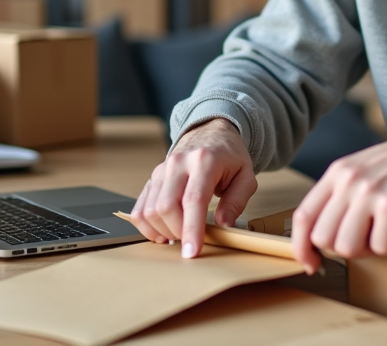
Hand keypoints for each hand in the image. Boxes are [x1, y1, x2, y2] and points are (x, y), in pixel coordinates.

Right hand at [130, 117, 257, 258]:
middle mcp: (178, 163)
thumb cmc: (229, 156)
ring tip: (180, 235)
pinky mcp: (152, 178)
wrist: (210, 133)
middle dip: (178, 232)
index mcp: (204, 161)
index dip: (191, 229)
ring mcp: (161, 170)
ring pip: (150, 210)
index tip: (192, 252)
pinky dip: (147, 226)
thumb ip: (237, 201)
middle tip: (193, 240)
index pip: (193, 200)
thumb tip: (223, 224)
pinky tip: (162, 232)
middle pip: (166, 207)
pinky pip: (140, 208)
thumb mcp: (246, 175)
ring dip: (163, 231)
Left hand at [290, 115, 386, 274]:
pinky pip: (381, 247)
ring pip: (348, 247)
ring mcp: (369, 192)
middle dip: (346, 248)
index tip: (312, 263)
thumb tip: (327, 236)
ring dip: (370, 249)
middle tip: (369, 240)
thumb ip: (344, 194)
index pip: (303, 216)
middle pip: (324, 238)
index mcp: (338, 172)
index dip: (302, 246)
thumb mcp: (365, 168)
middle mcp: (349, 181)